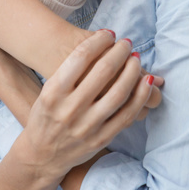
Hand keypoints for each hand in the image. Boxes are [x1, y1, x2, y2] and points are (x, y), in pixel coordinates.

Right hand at [19, 29, 155, 175]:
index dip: (99, 41)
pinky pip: (127, 114)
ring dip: (132, 70)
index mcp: (53, 92)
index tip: (109, 34)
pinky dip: (141, 95)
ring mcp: (87, 126)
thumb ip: (71, 69)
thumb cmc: (47, 115)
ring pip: (119, 92)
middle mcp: (69, 109)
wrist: (41, 155)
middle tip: (126, 42)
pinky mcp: (101, 139)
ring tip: (135, 58)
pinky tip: (146, 80)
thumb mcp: (48, 91)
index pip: (81, 56)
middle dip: (119, 51)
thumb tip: (104, 39)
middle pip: (103, 71)